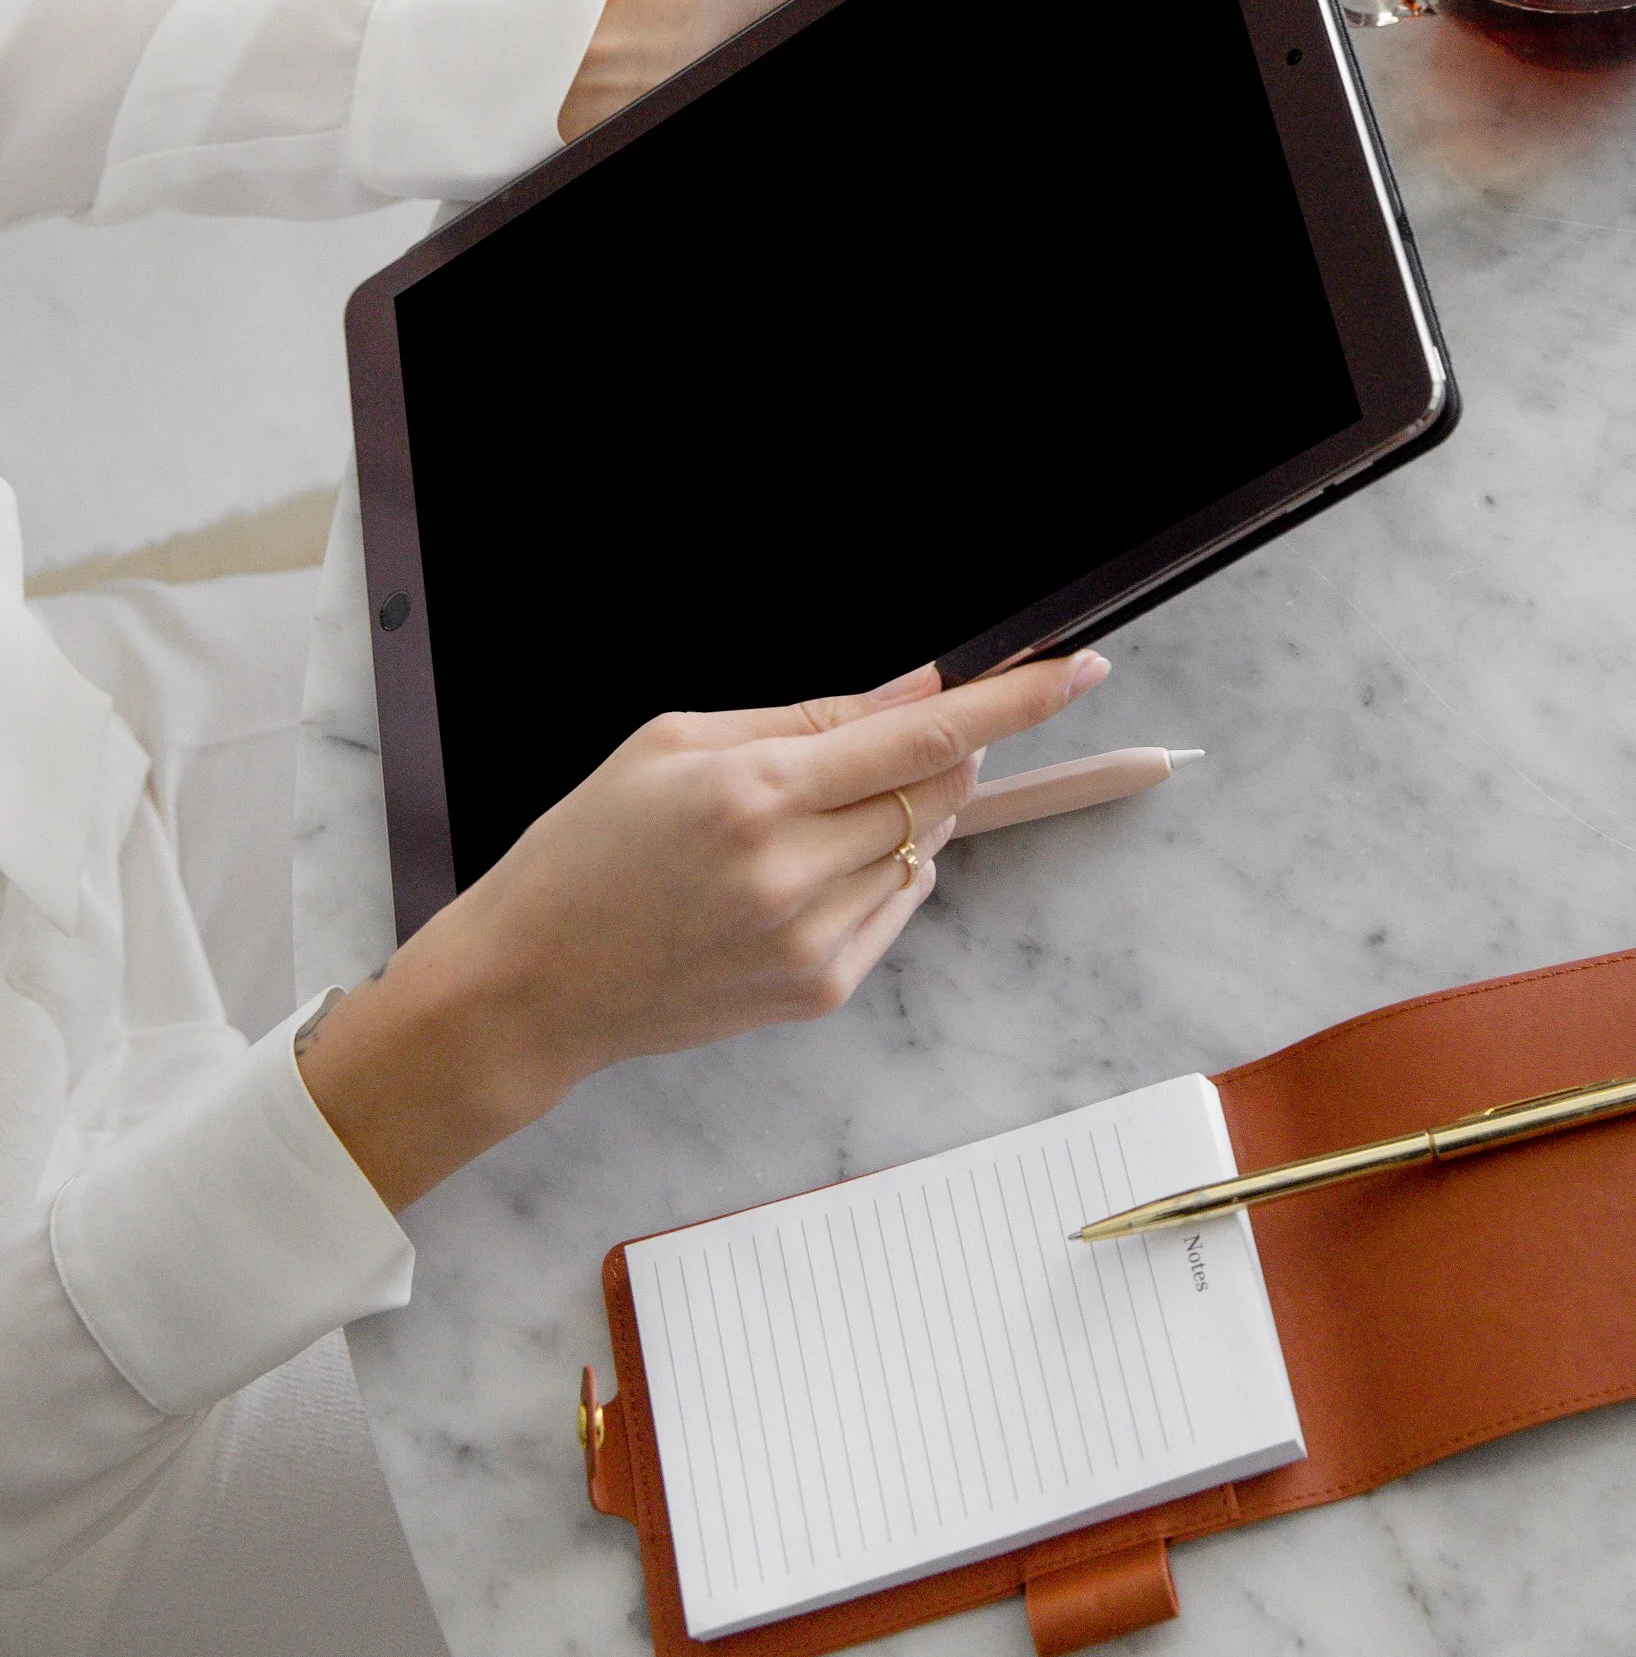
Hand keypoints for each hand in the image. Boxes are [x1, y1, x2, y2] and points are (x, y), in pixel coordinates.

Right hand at [299, 647, 1108, 1211]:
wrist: (535, 984)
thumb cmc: (591, 847)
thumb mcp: (678, 741)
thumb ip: (812, 717)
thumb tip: (919, 690)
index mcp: (755, 794)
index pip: (926, 736)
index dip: (1016, 697)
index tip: (1078, 665)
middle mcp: (793, 873)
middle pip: (943, 790)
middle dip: (946, 750)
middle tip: (892, 738)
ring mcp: (812, 942)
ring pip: (925, 847)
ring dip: (901, 813)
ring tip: (806, 818)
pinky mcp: (820, 991)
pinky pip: (898, 904)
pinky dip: (880, 870)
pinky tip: (801, 872)